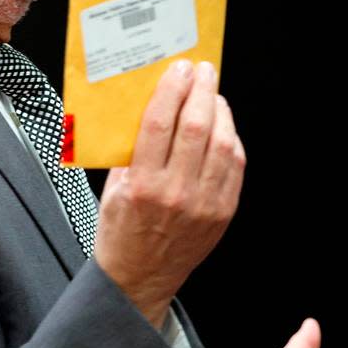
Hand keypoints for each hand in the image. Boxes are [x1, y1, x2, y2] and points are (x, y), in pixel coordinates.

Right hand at [94, 59, 245, 327]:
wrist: (140, 277)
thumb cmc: (122, 231)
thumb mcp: (112, 188)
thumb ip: (129, 150)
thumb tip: (150, 105)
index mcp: (142, 184)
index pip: (160, 122)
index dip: (171, 89)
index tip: (177, 69)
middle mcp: (176, 193)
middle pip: (195, 126)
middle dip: (201, 90)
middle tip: (202, 71)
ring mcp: (205, 204)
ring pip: (222, 142)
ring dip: (220, 110)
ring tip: (212, 94)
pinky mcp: (223, 212)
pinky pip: (235, 165)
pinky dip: (231, 138)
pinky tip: (222, 126)